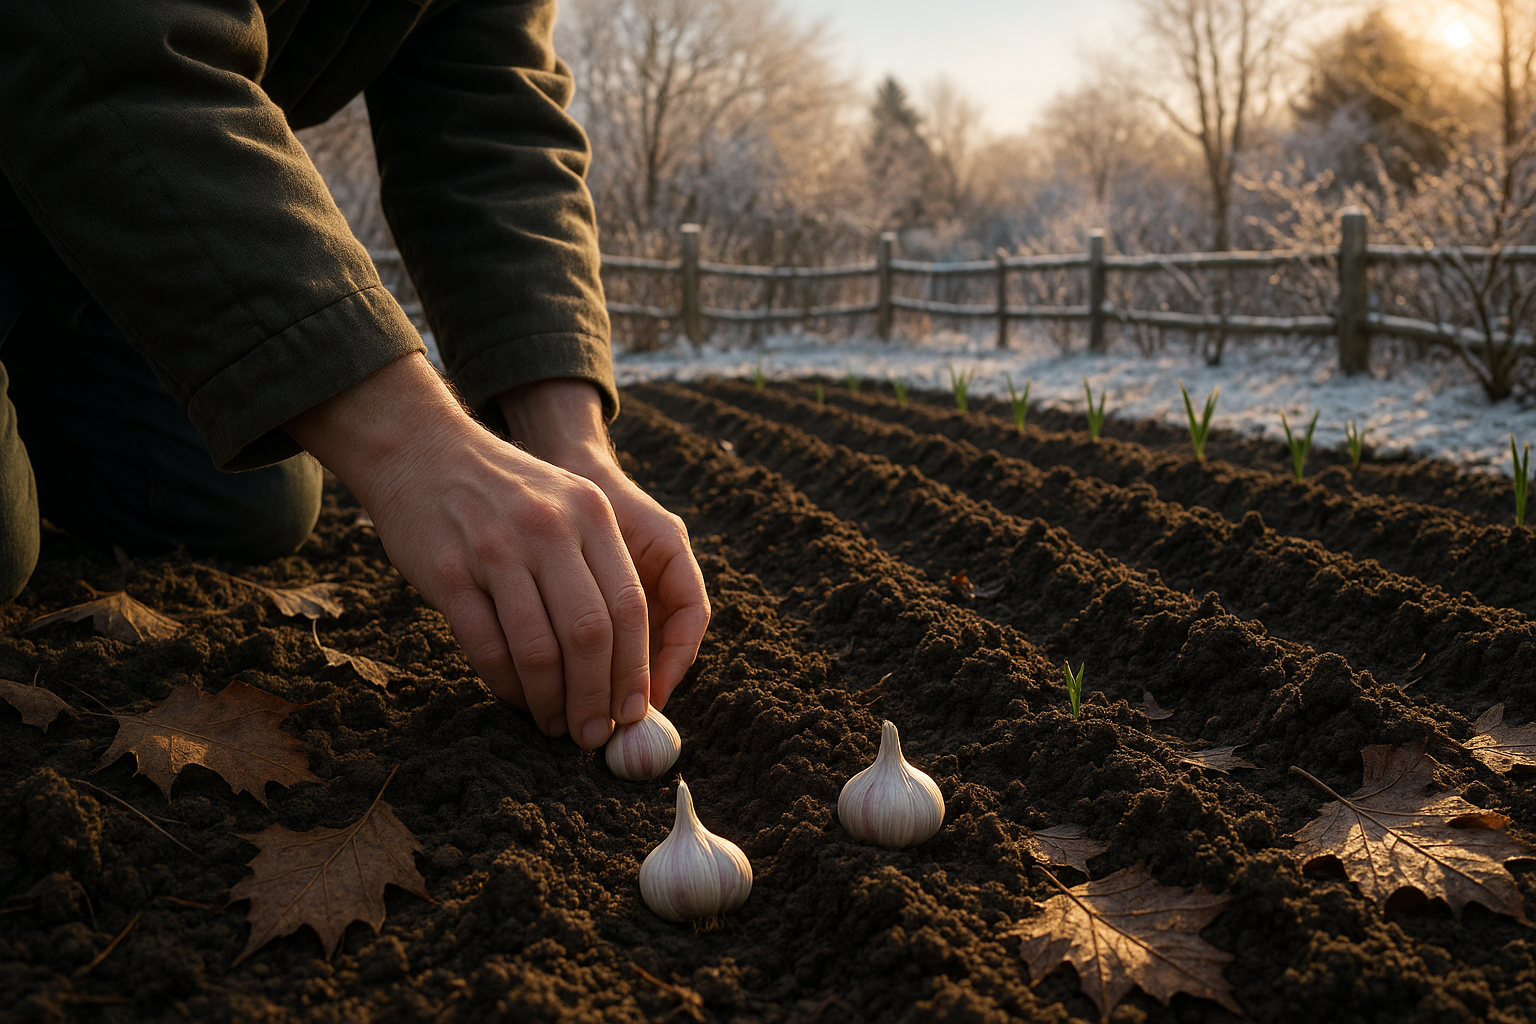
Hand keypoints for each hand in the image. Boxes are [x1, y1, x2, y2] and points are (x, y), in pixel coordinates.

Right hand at [285, 354, 650, 748]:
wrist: (420, 449)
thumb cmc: (504, 492)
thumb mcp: (567, 502)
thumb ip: (600, 566)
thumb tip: (627, 661)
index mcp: (591, 514)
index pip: (629, 607)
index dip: (635, 669)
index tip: (634, 710)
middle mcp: (549, 529)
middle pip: (591, 634)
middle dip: (597, 697)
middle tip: (594, 734)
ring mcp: (496, 550)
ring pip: (540, 649)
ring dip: (552, 702)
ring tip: (555, 726)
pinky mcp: (448, 572)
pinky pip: (488, 648)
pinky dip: (507, 685)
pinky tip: (517, 699)